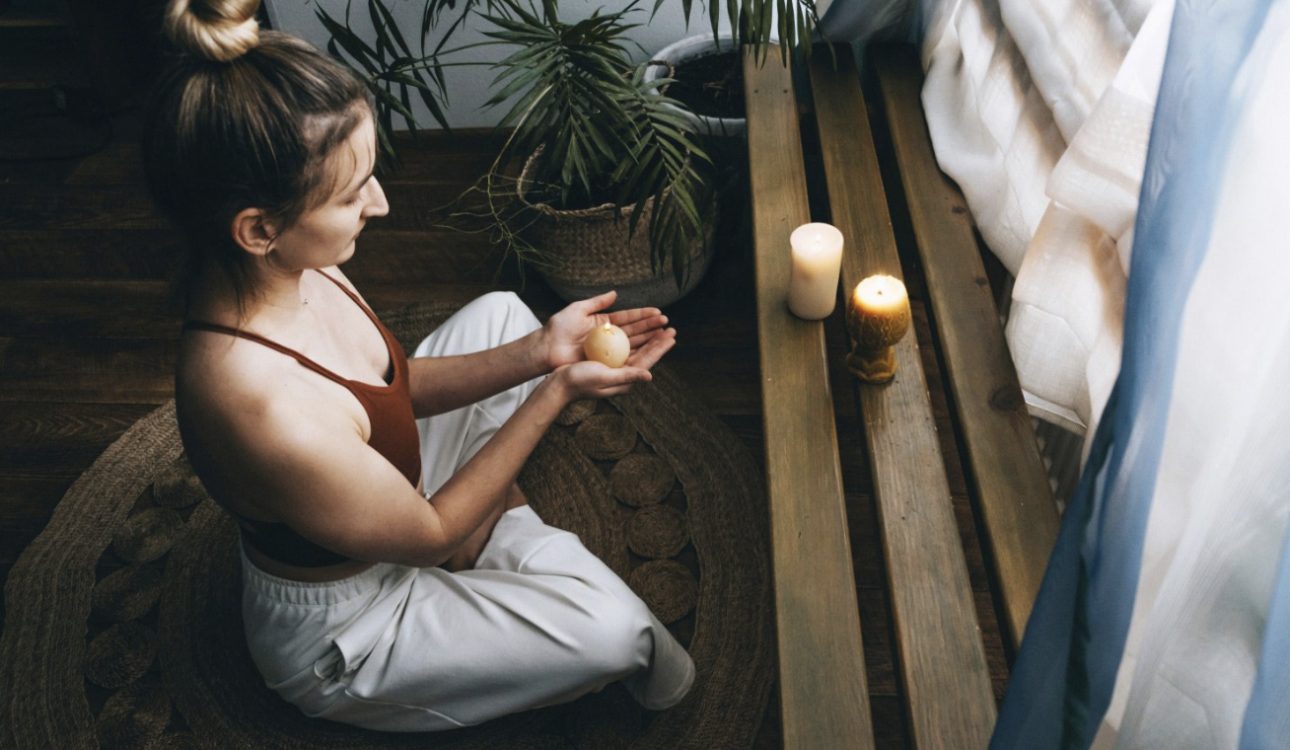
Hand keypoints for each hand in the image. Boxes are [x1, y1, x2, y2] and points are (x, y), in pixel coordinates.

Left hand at [541, 290, 673, 369]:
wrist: (546, 348)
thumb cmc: (558, 328)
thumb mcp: (577, 309)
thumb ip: (597, 302)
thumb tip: (615, 293)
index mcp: (604, 323)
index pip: (629, 317)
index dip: (643, 315)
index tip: (659, 313)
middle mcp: (609, 336)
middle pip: (635, 331)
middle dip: (652, 327)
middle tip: (668, 324)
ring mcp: (608, 349)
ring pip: (633, 343)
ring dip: (650, 340)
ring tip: (665, 335)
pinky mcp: (605, 361)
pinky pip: (624, 357)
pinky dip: (638, 354)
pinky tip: (650, 351)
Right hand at [550, 319, 676, 400]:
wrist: (559, 385)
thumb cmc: (579, 382)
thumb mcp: (604, 377)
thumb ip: (627, 376)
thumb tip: (649, 375)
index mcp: (625, 379)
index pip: (647, 360)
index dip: (660, 347)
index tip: (671, 336)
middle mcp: (622, 374)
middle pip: (645, 354)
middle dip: (658, 341)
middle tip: (671, 328)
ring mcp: (614, 368)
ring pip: (636, 350)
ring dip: (648, 339)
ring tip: (659, 328)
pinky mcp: (606, 363)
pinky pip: (623, 348)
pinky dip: (632, 339)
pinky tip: (636, 331)